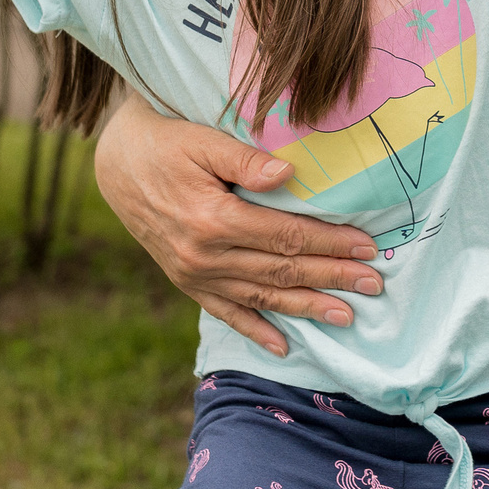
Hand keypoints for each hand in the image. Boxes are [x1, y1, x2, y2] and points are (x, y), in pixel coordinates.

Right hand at [93, 88, 383, 355]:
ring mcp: (194, 275)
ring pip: (261, 297)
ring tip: (345, 316)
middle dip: (331, 278)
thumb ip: (245, 161)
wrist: (115, 166)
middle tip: (373, 284)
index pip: (285, 236)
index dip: (328, 242)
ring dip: (306, 308)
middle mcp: (205, 256)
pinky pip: (226, 313)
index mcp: (213, 219)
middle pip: (281, 271)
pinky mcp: (187, 282)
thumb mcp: (203, 141)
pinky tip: (284, 347)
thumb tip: (288, 174)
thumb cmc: (167, 144)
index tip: (365, 246)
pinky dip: (255, 331)